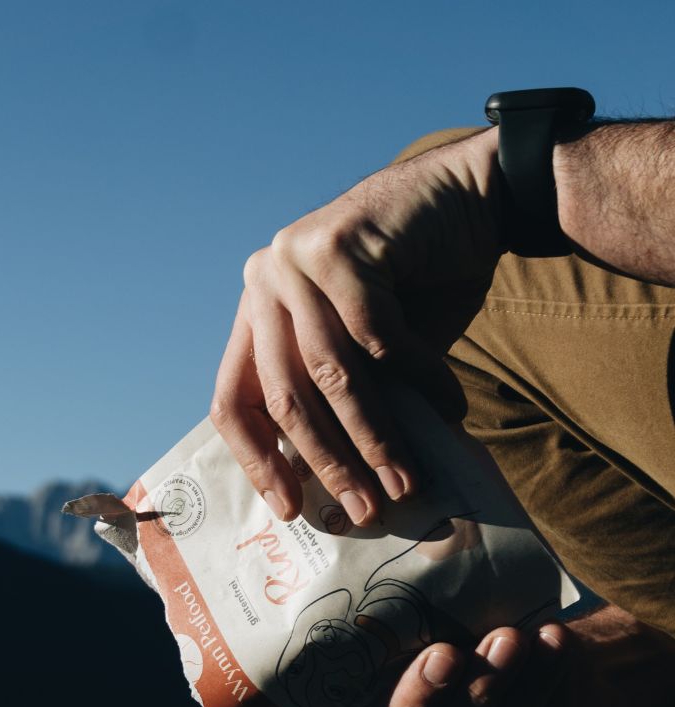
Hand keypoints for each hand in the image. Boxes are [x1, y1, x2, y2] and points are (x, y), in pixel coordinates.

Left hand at [209, 129, 503, 525]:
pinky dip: (419, 379)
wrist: (471, 198)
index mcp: (257, 313)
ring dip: (374, 437)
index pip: (234, 401)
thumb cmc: (420, 287)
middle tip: (365, 508)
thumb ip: (341, 404)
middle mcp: (264, 283)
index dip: (258, 461)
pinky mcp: (339, 246)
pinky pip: (378, 338)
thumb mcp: (369, 357)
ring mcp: (295, 260)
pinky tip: (448, 408)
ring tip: (405, 480)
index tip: (289, 508)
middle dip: (329, 463)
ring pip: (331, 374)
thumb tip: (339, 492)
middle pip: (284, 397)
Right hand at [366, 605, 674, 706]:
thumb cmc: (495, 632)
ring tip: (543, 639)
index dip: (417, 692)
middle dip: (477, 692)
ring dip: (519, 695)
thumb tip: (420, 569)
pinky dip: (550, 701)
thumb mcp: (462, 619)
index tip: (446, 652)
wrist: (567, 664)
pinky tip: (559, 652)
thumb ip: (437, 615)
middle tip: (507, 638)